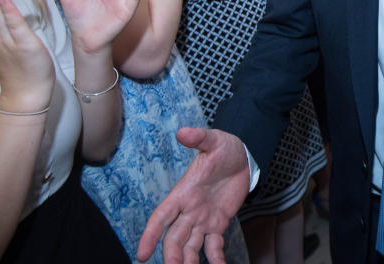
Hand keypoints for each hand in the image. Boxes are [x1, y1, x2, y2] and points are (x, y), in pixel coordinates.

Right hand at [137, 128, 250, 263]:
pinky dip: (215, 259)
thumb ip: (199, 138)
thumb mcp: (213, 140)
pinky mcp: (218, 224)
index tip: (142, 254)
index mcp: (183, 193)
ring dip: (189, 262)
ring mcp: (202, 219)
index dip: (151, 235)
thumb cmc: (223, 148)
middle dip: (172, 256)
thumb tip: (183, 132)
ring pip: (190, 247)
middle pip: (174, 238)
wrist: (242, 157)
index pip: (161, 217)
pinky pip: (214, 246)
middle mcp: (189, 210)